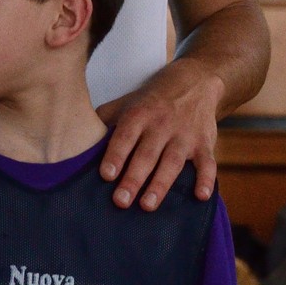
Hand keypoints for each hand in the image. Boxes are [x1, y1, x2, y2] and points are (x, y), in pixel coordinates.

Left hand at [95, 59, 222, 209]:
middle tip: (121, 201)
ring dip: (161, 184)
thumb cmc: (154, 98)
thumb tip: (78, 139)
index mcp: (140, 114)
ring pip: (172, 162)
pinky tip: (201, 196)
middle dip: (134, 178)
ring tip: (148, 205)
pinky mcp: (205, 143)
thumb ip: (106, 119)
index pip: (126, 136)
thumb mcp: (129, 101)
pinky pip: (207, 162)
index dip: (116, 155)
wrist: (197, 79)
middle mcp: (162, 125)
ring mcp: (185, 135)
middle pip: (147, 154)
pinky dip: (206, 179)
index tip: (106, 175)